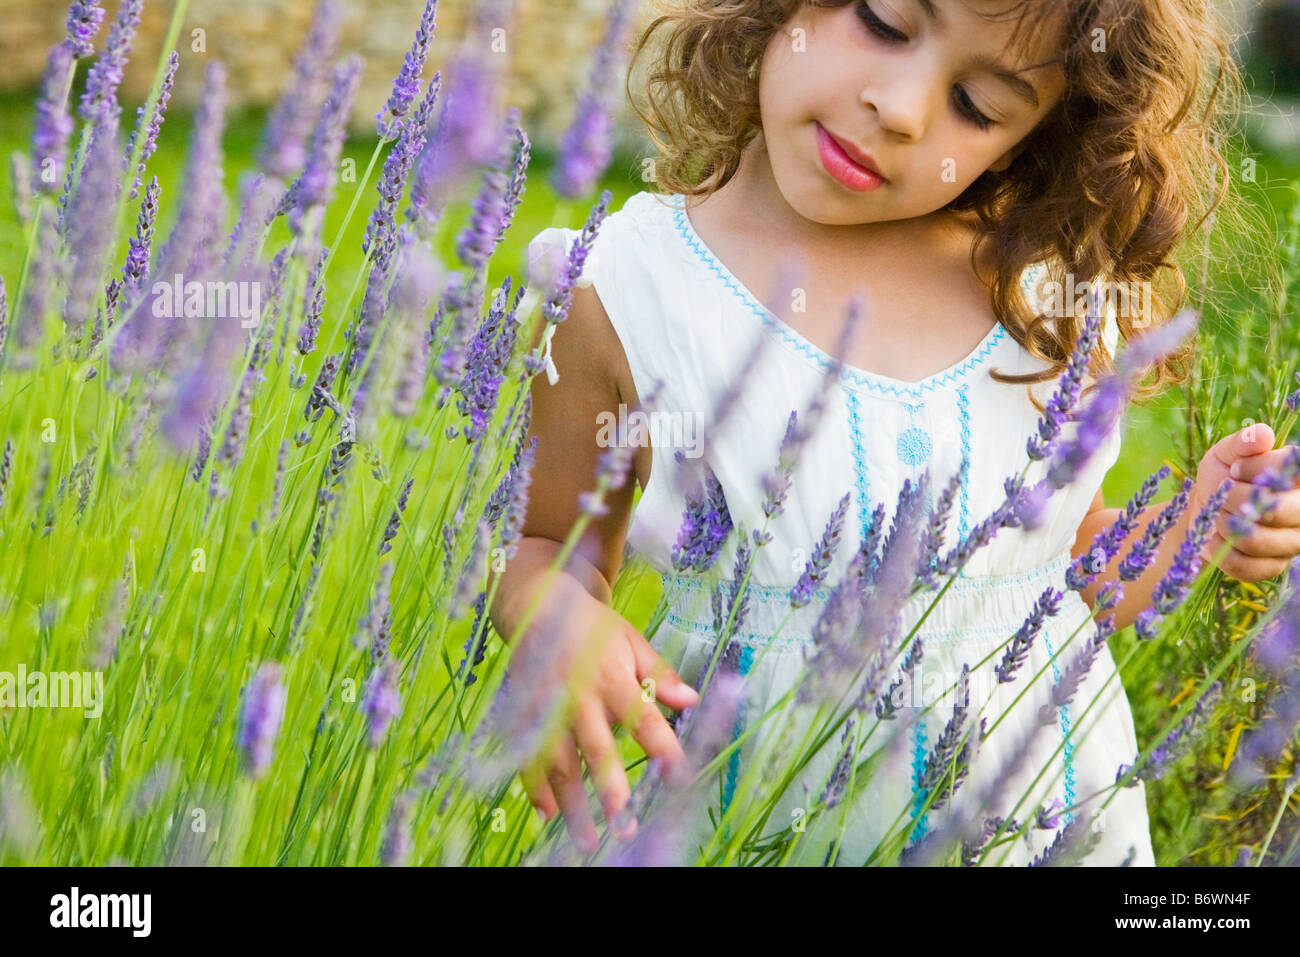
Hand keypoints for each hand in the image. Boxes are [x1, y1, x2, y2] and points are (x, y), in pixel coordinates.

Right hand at [515, 587, 699, 854]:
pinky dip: (535, 788)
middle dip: (610, 788)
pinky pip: (527, 757)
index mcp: (611, 676)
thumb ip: (659, 673)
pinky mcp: (524, 715)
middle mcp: (578, 696)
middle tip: (624, 824)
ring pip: (559, 763)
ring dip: (572, 804)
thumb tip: (691, 699)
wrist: (537, 605)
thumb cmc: (594, 628)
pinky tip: (548, 816)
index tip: (677, 776)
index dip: (660, 746)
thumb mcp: (631, 640)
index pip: (641, 717)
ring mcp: (547, 708)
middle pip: (596, 748)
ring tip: (587, 841)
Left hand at [1189, 422, 1299, 581]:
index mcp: (1299, 479)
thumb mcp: (1227, 453)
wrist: (1205, 511)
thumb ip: (1244, 442)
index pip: (1292, 470)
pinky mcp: (1272, 566)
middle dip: (1237, 500)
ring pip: (1257, 539)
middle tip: (1224, 493)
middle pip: (1277, 510)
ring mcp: (1293, 542)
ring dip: (1226, 524)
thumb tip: (1262, 435)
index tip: (1235, 469)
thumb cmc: (1223, 476)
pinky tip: (1217, 536)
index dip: (1258, 469)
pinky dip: (1221, 548)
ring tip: (1219, 514)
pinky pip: (1245, 564)